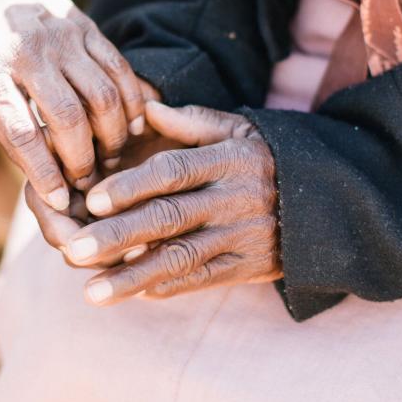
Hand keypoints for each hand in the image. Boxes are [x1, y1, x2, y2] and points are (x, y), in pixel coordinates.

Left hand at [0, 0, 147, 210]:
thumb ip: (10, 136)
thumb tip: (45, 184)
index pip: (21, 132)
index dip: (43, 170)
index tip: (58, 199)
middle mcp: (29, 53)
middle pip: (67, 116)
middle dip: (81, 158)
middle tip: (87, 181)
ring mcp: (62, 38)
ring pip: (102, 96)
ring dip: (111, 136)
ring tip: (109, 159)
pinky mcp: (89, 29)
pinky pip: (121, 72)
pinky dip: (132, 105)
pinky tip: (133, 128)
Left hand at [64, 102, 282, 304]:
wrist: (329, 202)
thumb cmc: (267, 158)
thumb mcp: (237, 129)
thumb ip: (191, 121)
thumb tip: (145, 107)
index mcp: (226, 160)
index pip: (171, 173)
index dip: (129, 187)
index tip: (89, 202)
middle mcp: (232, 200)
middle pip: (167, 219)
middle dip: (117, 237)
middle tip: (73, 251)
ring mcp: (240, 237)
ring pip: (179, 259)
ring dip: (131, 277)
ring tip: (91, 293)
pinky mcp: (247, 267)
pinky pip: (201, 280)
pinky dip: (166, 288)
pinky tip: (131, 294)